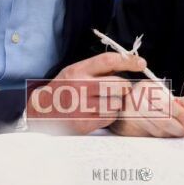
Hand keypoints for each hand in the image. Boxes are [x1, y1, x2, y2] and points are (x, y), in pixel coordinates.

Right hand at [26, 52, 146, 134]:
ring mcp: (81, 107)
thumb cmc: (64, 88)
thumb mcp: (76, 71)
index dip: (128, 61)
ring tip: (106, 101)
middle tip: (123, 88)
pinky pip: (109, 118)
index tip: (141, 63)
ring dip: (117, 102)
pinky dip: (109, 115)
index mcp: (78, 70)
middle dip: (126, 86)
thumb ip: (98, 68)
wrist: (42, 111)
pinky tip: (99, 112)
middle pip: (118, 84)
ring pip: (116, 103)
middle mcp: (79, 87)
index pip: (108, 61)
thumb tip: (128, 63)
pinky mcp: (84, 123)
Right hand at [108, 80, 183, 137]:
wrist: (124, 105)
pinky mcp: (128, 128)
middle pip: (163, 120)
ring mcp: (130, 115)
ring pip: (157, 131)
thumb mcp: (161, 94)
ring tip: (178, 131)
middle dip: (178, 127)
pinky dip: (162, 137)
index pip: (167, 104)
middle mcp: (135, 100)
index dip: (181, 115)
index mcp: (145, 88)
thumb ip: (177, 102)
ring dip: (171, 134)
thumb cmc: (146, 98)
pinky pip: (150, 136)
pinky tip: (167, 133)